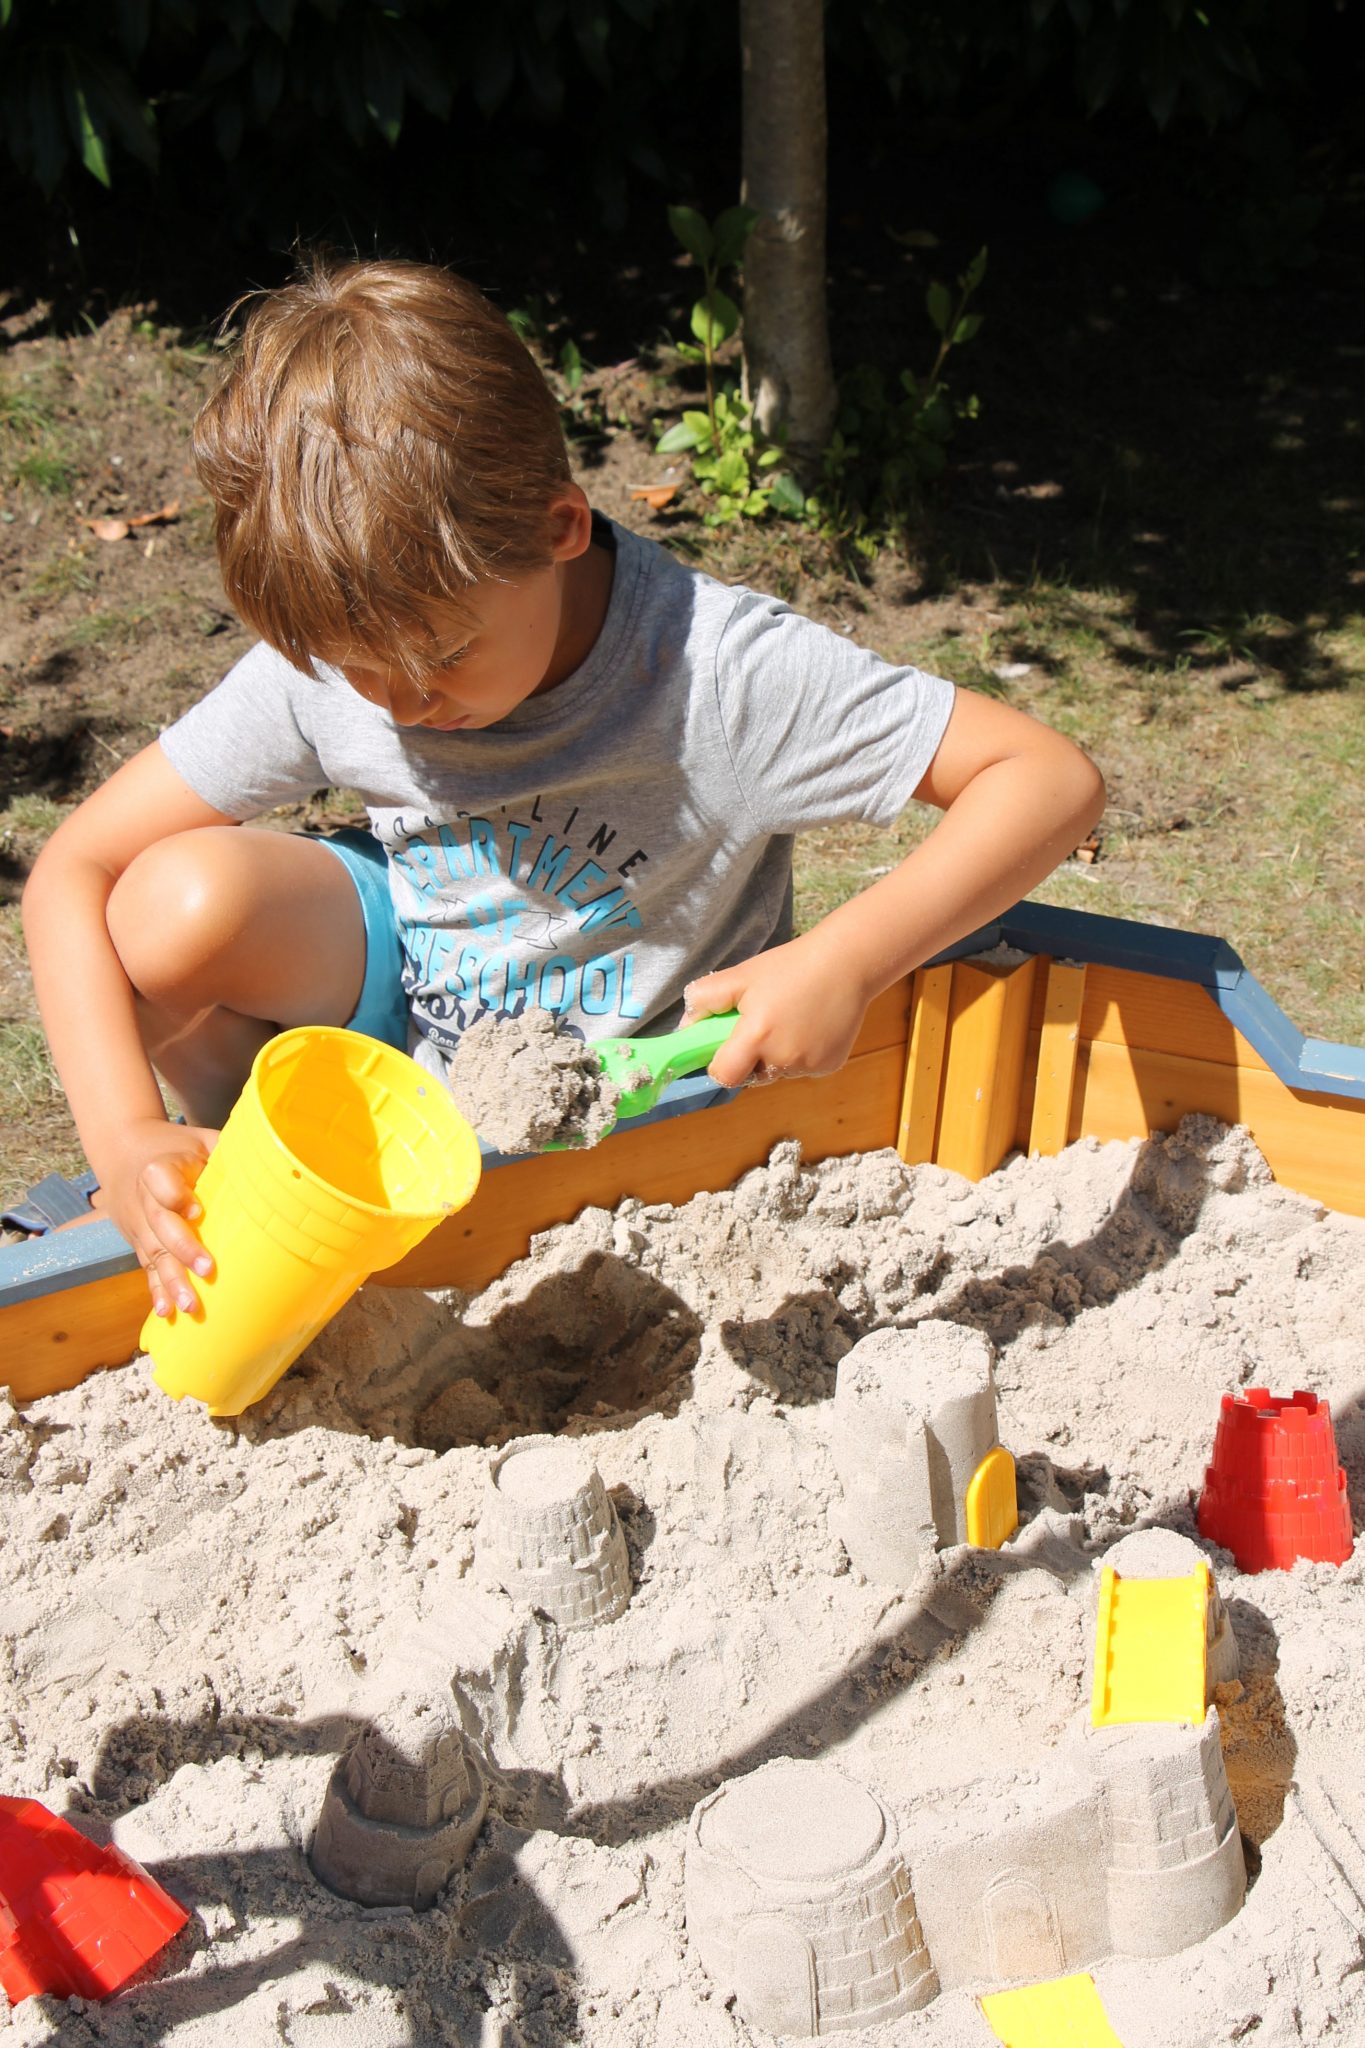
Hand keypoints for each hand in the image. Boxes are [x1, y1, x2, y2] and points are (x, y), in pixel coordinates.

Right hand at [98, 1118, 219, 1317]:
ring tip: (189, 1305)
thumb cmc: (175, 1146)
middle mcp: (143, 1197)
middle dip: (182, 1249)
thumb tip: (272, 1158)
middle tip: (206, 1270)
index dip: (175, 1195)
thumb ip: (227, 1147)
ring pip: (154, 1253)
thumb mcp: (200, 1137)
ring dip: (171, 1281)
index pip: (159, 1179)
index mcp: (158, 1166)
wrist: (123, 1150)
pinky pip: (148, 1268)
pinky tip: (167, 1312)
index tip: (195, 1209)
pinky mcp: (139, 1242)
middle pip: (159, 1224)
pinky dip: (157, 1291)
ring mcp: (139, 1224)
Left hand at [683, 931, 871, 1089]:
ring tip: (790, 1020)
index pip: (724, 1076)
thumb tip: (685, 1028)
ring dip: (777, 1057)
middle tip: (761, 1025)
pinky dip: (802, 1054)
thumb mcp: (741, 975)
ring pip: (779, 1073)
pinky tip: (811, 1026)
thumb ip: (705, 999)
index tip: (724, 1049)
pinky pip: (804, 1069)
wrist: (847, 962)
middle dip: (750, 1058)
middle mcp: (783, 1058)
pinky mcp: (830, 1066)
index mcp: (757, 1036)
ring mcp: (809, 1065)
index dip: (720, 1065)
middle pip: (752, 1076)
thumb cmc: (790, 966)